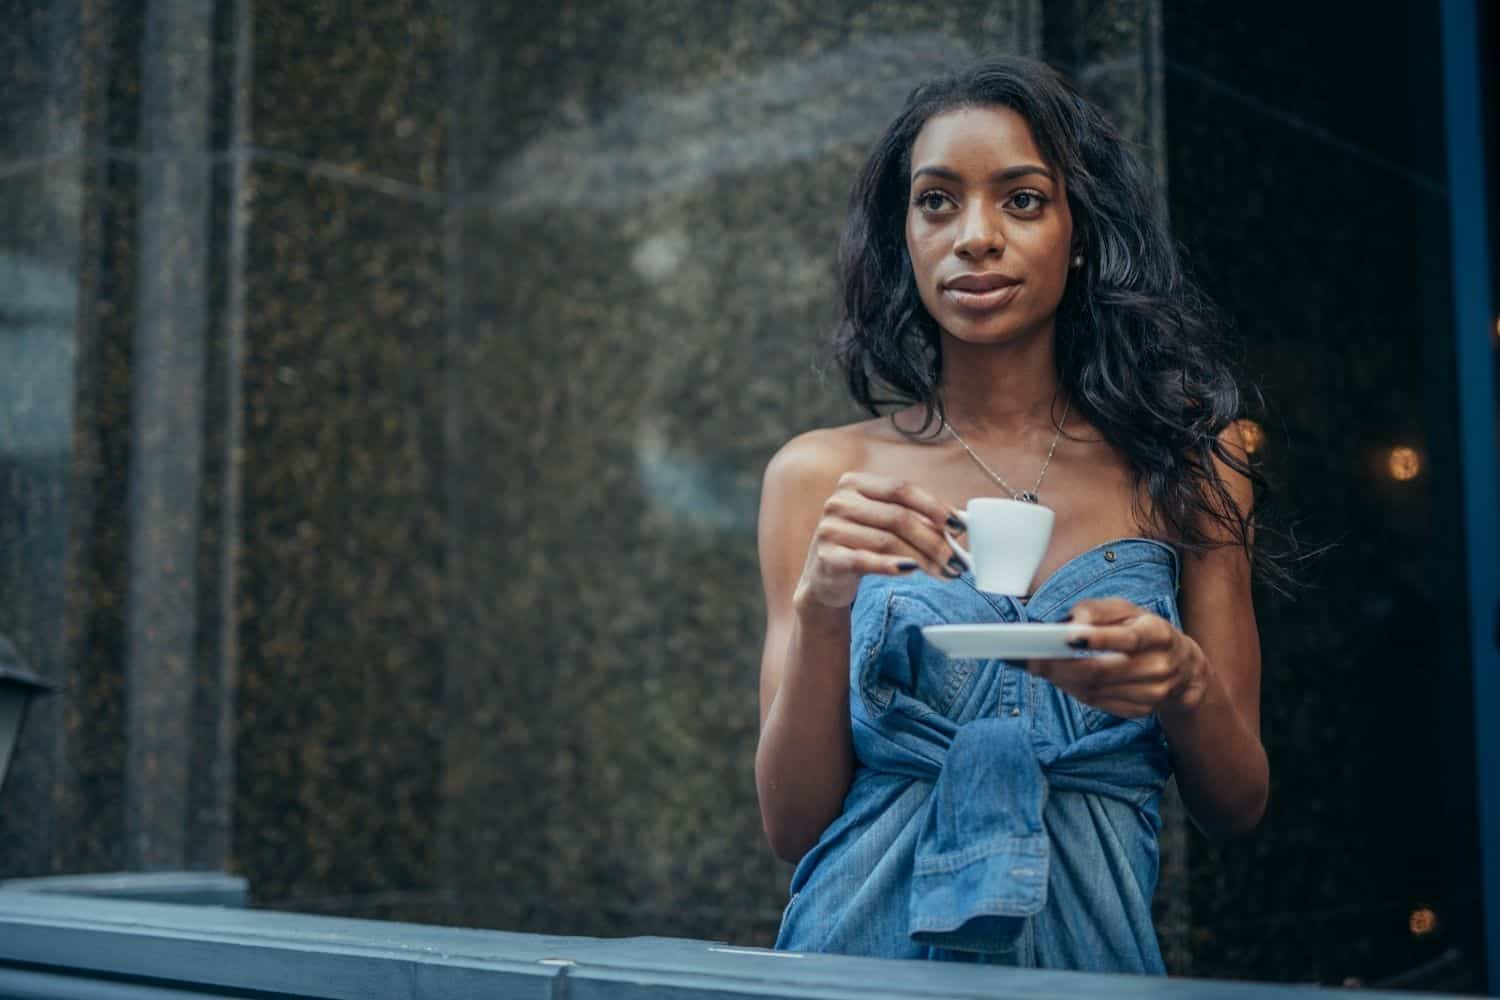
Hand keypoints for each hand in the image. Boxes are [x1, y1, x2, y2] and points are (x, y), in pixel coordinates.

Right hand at [793, 472, 967, 610]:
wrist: (825, 577)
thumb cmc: (862, 544)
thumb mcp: (885, 525)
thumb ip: (917, 518)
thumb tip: (959, 524)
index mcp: (856, 483)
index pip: (902, 489)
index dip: (934, 506)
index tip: (959, 527)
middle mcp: (839, 501)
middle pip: (898, 517)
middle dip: (933, 541)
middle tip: (955, 561)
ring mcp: (830, 528)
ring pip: (887, 540)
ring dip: (922, 559)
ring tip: (943, 573)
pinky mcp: (827, 557)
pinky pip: (864, 560)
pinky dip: (890, 566)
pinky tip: (910, 570)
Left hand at [1025, 598, 1207, 718]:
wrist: (1185, 668)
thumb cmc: (1144, 630)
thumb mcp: (1128, 610)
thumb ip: (1098, 611)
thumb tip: (1071, 622)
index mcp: (1157, 635)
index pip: (1127, 639)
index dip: (1097, 639)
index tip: (1065, 636)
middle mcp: (1158, 666)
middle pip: (1103, 671)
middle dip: (1062, 666)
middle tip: (1032, 659)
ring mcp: (1152, 693)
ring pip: (1096, 691)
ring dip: (1062, 680)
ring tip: (1039, 667)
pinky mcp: (1142, 710)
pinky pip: (1099, 704)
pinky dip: (1075, 691)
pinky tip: (1060, 679)